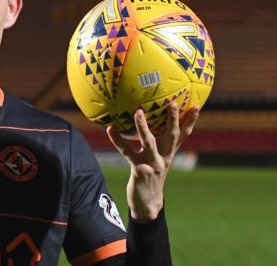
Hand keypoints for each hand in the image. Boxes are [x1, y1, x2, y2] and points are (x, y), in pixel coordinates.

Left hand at [106, 102, 199, 220]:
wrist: (148, 204)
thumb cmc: (151, 177)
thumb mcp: (159, 161)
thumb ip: (158, 146)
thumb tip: (151, 126)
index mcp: (169, 154)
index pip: (184, 135)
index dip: (191, 121)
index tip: (197, 104)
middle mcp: (164, 158)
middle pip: (171, 135)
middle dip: (173, 119)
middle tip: (174, 103)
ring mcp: (152, 164)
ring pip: (148, 142)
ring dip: (143, 126)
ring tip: (138, 112)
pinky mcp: (138, 169)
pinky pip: (126, 151)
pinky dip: (117, 140)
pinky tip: (110, 129)